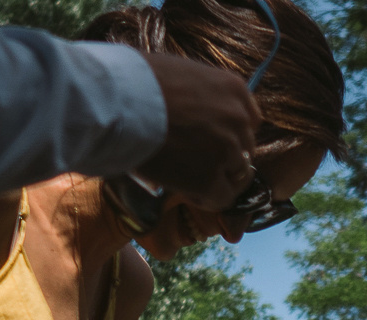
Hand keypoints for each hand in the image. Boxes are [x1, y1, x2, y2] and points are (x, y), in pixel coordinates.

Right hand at [134, 52, 259, 210]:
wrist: (117, 101)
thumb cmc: (136, 81)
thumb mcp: (181, 73)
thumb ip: (201, 94)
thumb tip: (196, 111)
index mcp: (233, 89)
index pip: (249, 121)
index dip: (231, 136)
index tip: (212, 143)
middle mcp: (238, 119)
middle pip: (244, 150)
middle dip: (223, 159)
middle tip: (196, 165)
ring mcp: (227, 150)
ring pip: (237, 177)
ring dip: (216, 180)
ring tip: (188, 179)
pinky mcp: (210, 179)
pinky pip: (221, 199)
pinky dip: (206, 199)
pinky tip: (185, 191)